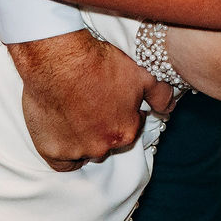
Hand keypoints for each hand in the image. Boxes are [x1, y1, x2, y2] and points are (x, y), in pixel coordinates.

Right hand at [9, 31, 177, 171]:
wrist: (61, 59)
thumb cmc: (101, 64)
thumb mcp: (142, 74)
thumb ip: (160, 95)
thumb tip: (169, 108)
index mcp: (126, 132)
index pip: (128, 129)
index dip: (121, 114)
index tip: (111, 101)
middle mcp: (103, 146)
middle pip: (105, 142)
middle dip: (101, 127)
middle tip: (91, 104)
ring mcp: (76, 150)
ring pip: (83, 150)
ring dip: (82, 137)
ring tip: (73, 111)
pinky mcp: (52, 150)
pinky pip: (61, 161)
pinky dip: (63, 151)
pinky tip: (62, 132)